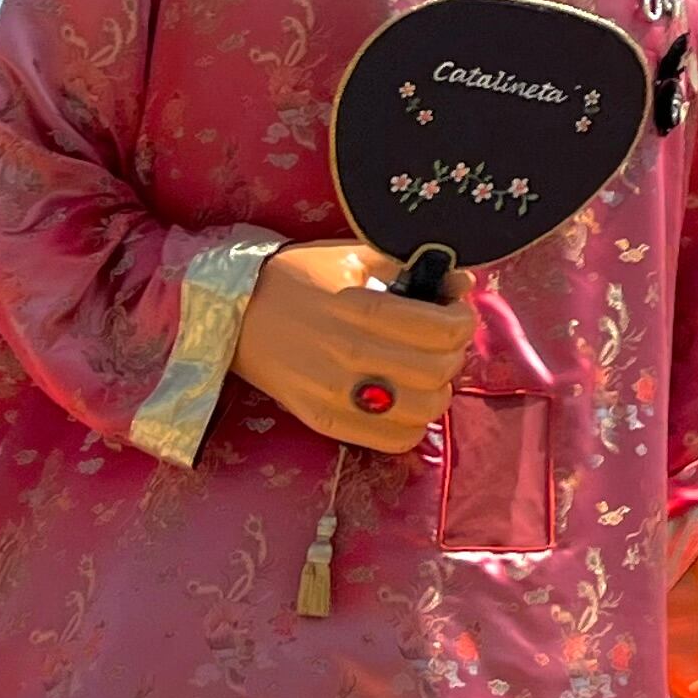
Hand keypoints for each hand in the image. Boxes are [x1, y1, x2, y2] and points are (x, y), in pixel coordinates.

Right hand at [230, 241, 476, 450]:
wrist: (233, 312)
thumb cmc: (297, 277)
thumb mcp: (353, 256)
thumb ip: (408, 267)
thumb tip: (461, 281)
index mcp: (361, 311)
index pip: (443, 330)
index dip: (464, 320)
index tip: (456, 310)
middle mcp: (351, 358)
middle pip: (438, 372)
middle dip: (454, 353)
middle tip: (444, 341)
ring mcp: (336, 396)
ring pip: (423, 411)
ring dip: (438, 390)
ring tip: (427, 372)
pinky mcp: (323, 421)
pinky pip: (392, 440)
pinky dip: (413, 424)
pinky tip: (405, 400)